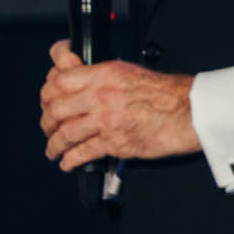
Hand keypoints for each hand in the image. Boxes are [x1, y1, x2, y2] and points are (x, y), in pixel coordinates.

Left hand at [39, 39, 198, 169]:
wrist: (188, 110)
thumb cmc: (164, 91)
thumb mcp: (126, 70)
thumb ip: (98, 75)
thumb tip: (77, 76)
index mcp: (101, 75)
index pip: (59, 79)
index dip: (48, 90)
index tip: (46, 98)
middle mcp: (99, 97)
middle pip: (56, 108)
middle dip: (47, 120)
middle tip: (48, 126)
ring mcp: (106, 121)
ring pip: (66, 133)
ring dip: (54, 143)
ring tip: (53, 149)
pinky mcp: (116, 142)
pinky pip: (84, 152)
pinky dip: (71, 160)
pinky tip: (67, 163)